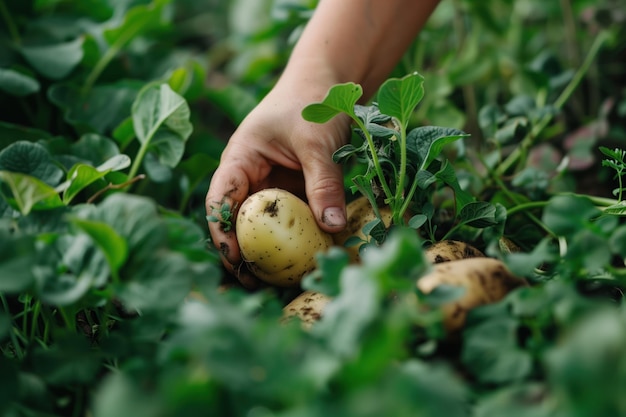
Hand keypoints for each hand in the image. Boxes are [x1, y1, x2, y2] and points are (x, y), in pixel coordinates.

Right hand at [205, 75, 350, 287]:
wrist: (331, 83)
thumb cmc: (313, 100)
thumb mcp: (317, 142)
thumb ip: (324, 182)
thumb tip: (332, 227)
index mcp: (240, 159)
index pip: (220, 199)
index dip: (221, 231)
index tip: (234, 258)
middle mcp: (251, 177)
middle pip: (237, 220)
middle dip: (240, 252)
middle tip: (251, 284)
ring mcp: (273, 186)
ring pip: (263, 225)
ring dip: (267, 252)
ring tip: (273, 283)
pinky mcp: (295, 193)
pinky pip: (290, 220)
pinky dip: (293, 240)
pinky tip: (302, 261)